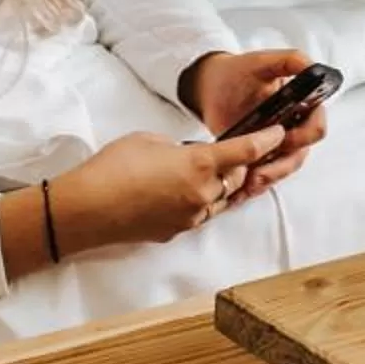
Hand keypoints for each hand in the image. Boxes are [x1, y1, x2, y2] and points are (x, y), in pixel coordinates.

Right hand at [49, 127, 285, 249]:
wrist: (86, 210)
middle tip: (233, 150)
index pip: (246, 151)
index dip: (267, 139)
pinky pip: (201, 213)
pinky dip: (201, 200)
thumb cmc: (112, 168)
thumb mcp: (149, 139)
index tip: (278, 132)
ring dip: (221, 185)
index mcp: (200, 165)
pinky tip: (182, 191)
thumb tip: (186, 155)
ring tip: (207, 171)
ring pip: (222, 199)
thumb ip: (178, 145)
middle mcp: (202, 194)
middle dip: (240, 164)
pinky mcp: (176, 231)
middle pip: (237, 177)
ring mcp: (190, 217)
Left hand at [180, 48, 328, 198]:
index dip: (304, 136)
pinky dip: (258, 184)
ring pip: (285, 168)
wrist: (211, 87)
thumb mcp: (262, 61)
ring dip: (270, 178)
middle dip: (282, 166)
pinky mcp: (261, 156)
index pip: (316, 125)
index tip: (283, 138)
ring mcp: (278, 143)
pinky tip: (243, 189)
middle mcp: (294, 125)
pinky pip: (268, 174)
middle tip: (259, 172)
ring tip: (249, 184)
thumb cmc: (237, 72)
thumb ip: (290, 60)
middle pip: (300, 154)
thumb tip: (314, 67)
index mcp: (302, 103)